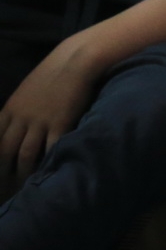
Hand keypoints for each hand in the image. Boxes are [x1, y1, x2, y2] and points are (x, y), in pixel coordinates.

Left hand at [0, 41, 100, 180]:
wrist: (75, 61)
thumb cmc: (51, 74)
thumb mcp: (24, 93)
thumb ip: (15, 112)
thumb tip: (9, 130)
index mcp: (9, 110)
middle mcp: (21, 118)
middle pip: (5, 151)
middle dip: (2, 171)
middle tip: (4, 188)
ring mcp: (41, 121)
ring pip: (26, 153)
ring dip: (23, 173)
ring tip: (24, 187)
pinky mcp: (61, 123)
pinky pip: (51, 147)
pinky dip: (48, 161)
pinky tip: (48, 172)